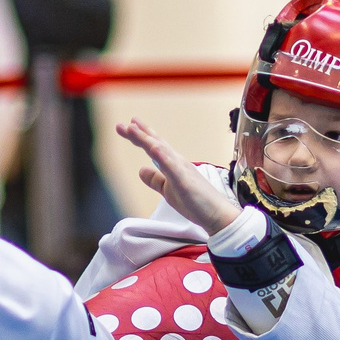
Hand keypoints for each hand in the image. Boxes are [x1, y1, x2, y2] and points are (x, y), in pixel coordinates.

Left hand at [118, 118, 240, 234]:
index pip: (154, 146)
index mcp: (173, 164)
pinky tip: (153, 148)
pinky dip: (162, 156)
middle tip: (122, 124)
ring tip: (132, 128)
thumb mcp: (168, 190)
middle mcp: (177, 162)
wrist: (217, 215)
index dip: (140, 136)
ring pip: (161, 150)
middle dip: (138, 133)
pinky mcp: (185, 181)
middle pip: (155, 143)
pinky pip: (172, 167)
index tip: (126, 127)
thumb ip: (155, 180)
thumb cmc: (196, 202)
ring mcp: (182, 170)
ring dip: (146, 138)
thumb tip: (140, 169)